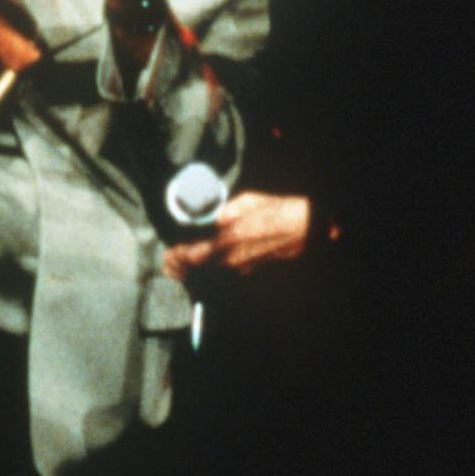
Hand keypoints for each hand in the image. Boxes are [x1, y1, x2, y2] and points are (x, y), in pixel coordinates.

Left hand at [163, 190, 311, 279]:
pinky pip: (222, 272)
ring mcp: (241, 265)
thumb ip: (224, 211)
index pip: (193, 255)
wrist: (306, 228)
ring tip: (177, 268)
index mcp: (230, 238)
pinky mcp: (249, 268)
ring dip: (191, 271)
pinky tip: (200, 267)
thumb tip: (206, 216)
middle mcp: (233, 257)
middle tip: (168, 264)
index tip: (168, 254)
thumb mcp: (248, 202)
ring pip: (209, 273)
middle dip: (180, 268)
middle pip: (197, 269)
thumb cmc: (277, 210)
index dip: (176, 257)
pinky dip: (208, 271)